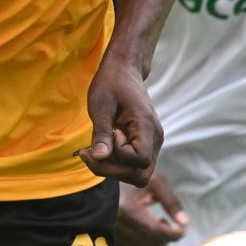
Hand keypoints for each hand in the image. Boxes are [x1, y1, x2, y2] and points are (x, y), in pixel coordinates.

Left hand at [77, 59, 162, 185]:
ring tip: (94, 149)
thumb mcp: (101, 105)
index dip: (120, 155)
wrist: (124, 70)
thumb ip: (101, 133)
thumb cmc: (111, 83)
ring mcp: (152, 143)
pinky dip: (117, 163)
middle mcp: (155, 138)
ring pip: (138, 174)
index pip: (140, 161)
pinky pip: (134, 166)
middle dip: (113, 171)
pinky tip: (102, 148)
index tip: (110, 133)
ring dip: (113, 169)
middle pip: (141, 175)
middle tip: (90, 152)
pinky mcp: (145, 144)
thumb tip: (99, 158)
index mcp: (147, 126)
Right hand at [117, 173, 187, 245]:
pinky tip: (148, 229)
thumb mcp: (156, 182)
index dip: (174, 234)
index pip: (156, 231)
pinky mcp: (112, 235)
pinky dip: (146, 243)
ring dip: (157, 241)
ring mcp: (113, 231)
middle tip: (173, 224)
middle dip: (167, 237)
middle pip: (150, 243)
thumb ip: (171, 202)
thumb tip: (185, 223)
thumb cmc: (136, 175)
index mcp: (128, 209)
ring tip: (160, 223)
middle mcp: (117, 223)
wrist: (112, 171)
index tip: (183, 229)